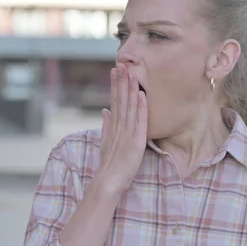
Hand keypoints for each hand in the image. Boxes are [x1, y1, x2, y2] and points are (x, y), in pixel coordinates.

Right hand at [96, 63, 147, 194]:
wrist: (108, 182)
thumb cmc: (109, 165)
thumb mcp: (106, 142)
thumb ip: (106, 126)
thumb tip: (105, 110)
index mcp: (113, 126)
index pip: (114, 101)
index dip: (115, 85)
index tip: (115, 70)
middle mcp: (119, 126)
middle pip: (120, 99)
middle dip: (121, 81)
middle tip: (122, 64)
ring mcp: (126, 133)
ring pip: (129, 106)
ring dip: (130, 89)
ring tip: (131, 73)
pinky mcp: (135, 141)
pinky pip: (139, 121)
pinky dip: (140, 107)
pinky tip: (141, 95)